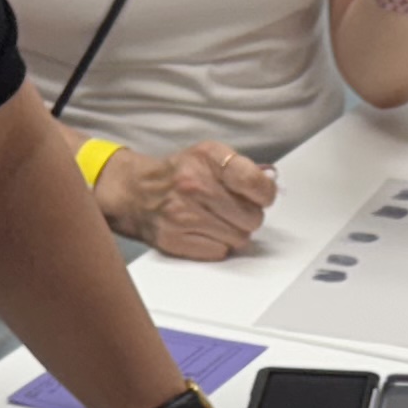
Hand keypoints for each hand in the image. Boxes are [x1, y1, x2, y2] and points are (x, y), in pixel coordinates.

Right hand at [96, 139, 273, 259]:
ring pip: (238, 238)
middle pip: (252, 217)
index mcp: (208, 158)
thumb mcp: (210, 156)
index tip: (261, 196)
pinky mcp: (176, 239)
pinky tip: (205, 231)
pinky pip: (219, 252)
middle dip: (248, 215)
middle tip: (233, 209)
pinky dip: (217, 245)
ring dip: (233, 232)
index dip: (265, 194)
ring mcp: (184, 215)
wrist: (137, 192)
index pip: (255, 183)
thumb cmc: (179, 174)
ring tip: (217, 219)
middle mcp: (195, 185)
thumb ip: (243, 168)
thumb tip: (270, 184)